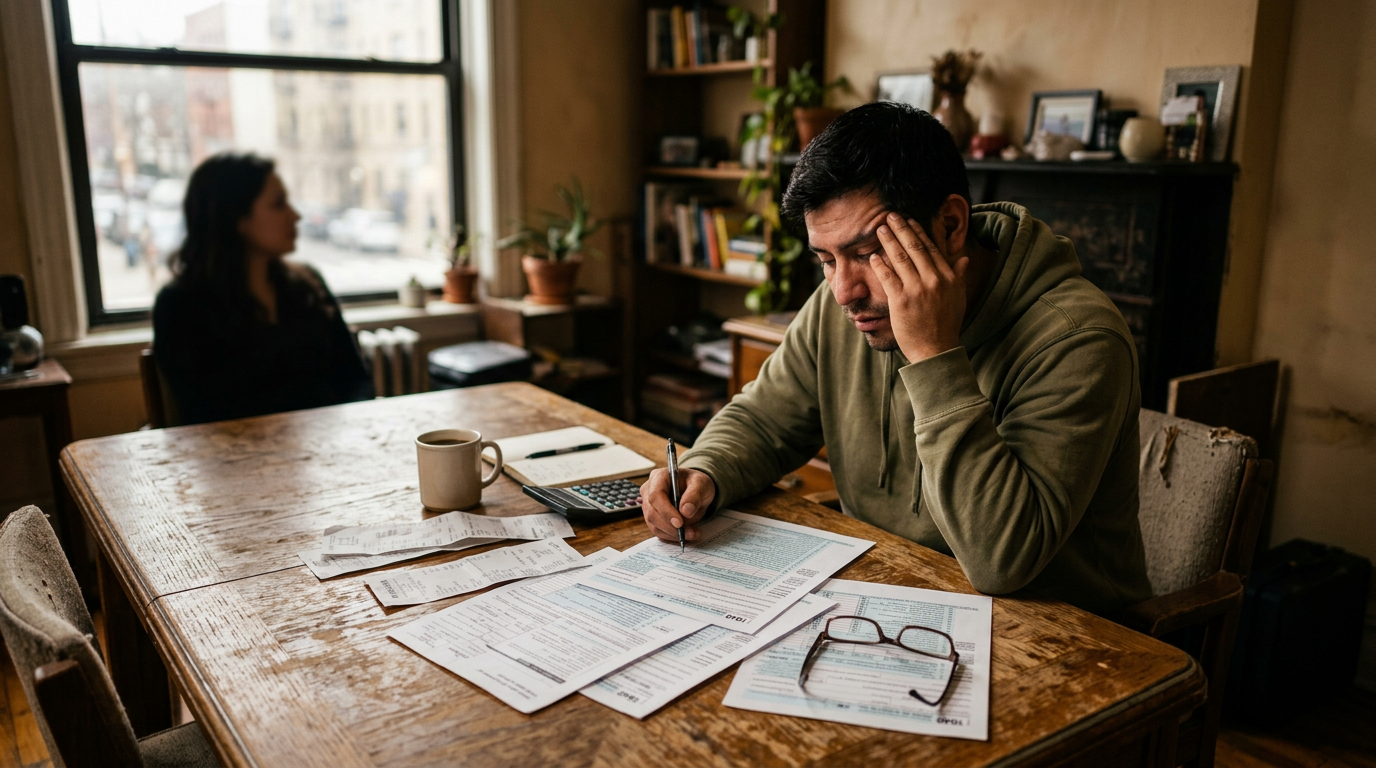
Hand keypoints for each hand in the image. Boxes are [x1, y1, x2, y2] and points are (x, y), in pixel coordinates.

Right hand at [640, 467, 715, 542]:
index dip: (666, 511)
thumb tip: (686, 511)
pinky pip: (658, 530)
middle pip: (652, 513)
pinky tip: (686, 535)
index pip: (655, 495)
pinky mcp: (652, 517)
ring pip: (654, 524)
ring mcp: (648, 505)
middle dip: (671, 527)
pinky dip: (672, 536)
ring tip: (693, 534)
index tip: (680, 523)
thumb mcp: (701, 484)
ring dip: (673, 533)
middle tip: (691, 533)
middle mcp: (649, 490)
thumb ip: (694, 495)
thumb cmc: (696, 484)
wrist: (695, 490)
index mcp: (659, 477)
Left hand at [870, 212, 969, 361]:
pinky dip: (880, 264)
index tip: (909, 219)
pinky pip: (888, 277)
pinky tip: (874, 255)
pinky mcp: (901, 301)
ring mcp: (917, 290)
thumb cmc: (946, 324)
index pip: (931, 248)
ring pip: (900, 258)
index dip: (918, 231)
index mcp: (949, 277)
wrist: (936, 349)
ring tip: (880, 229)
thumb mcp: (959, 297)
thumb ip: (960, 276)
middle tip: (890, 215)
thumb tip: (964, 259)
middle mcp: (934, 280)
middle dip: (901, 228)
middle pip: (914, 247)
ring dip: (888, 240)